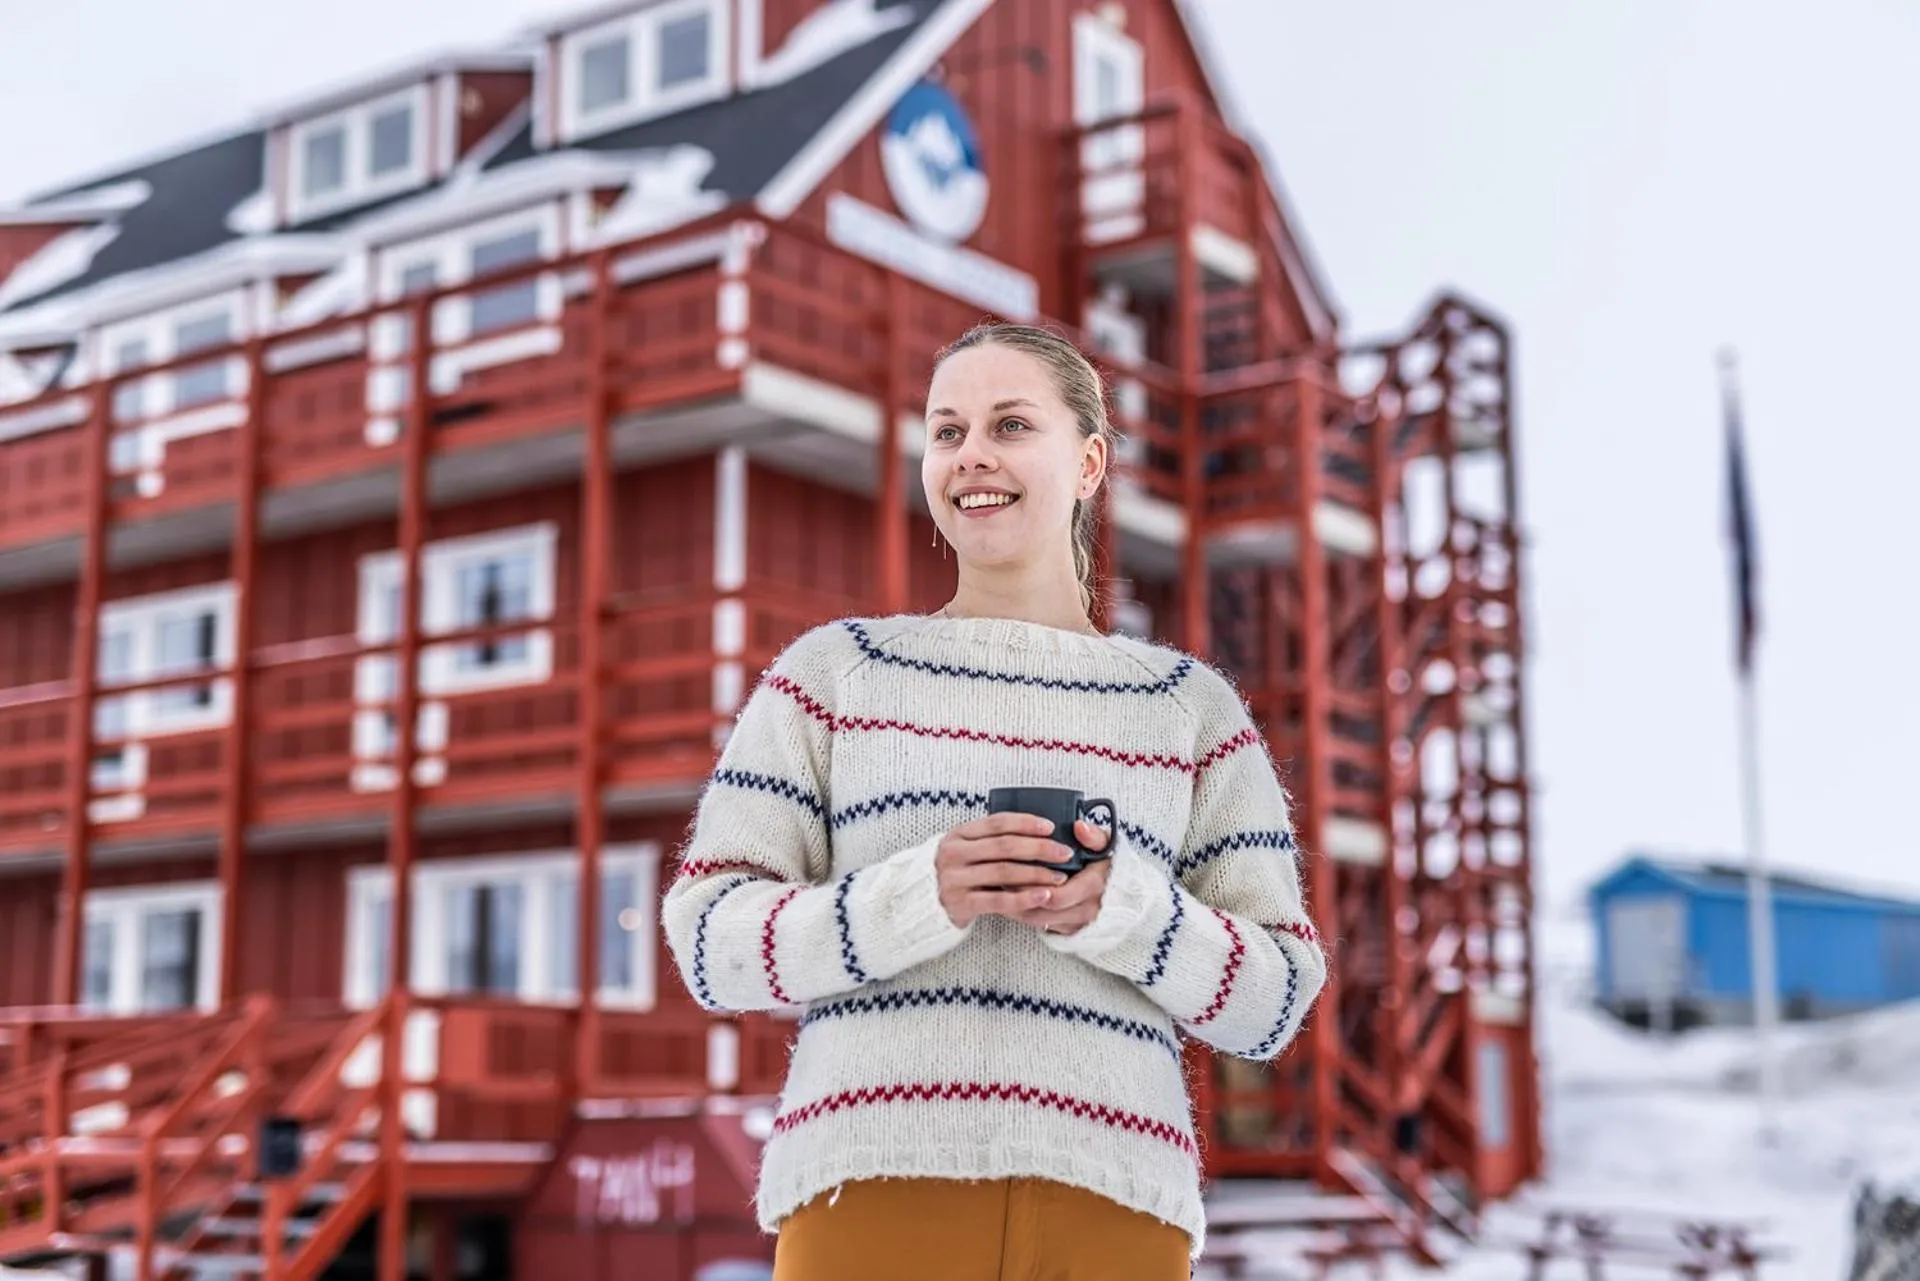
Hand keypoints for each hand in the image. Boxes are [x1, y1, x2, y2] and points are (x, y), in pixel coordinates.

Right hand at [934, 813, 1076, 928]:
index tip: (1050, 827)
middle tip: (1064, 853)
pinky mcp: (960, 904)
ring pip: (1004, 872)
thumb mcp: (964, 848)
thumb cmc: (955, 872)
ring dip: (1037, 873)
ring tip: (1060, 877)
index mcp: (958, 834)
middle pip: (1004, 846)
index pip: (997, 823)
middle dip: (1039, 848)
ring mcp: (955, 879)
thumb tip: (1036, 832)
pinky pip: (997, 900)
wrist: (921, 902)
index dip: (1025, 823)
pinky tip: (1043, 896)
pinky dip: (1023, 898)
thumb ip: (989, 840)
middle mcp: (954, 854)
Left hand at [1009, 818, 1112, 936]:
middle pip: (1042, 912)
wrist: (1124, 889)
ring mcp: (1078, 922)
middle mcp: (1087, 909)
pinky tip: (1010, 900)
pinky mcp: (1071, 929)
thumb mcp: (1106, 844)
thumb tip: (1079, 827)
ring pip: (1039, 921)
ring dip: (1018, 907)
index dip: (1032, 886)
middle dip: (1018, 898)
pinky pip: (1043, 925)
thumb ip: (1094, 835)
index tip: (1012, 871)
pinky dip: (1026, 913)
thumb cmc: (1109, 862)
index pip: (1056, 895)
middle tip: (998, 881)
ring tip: (998, 890)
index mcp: (1094, 887)